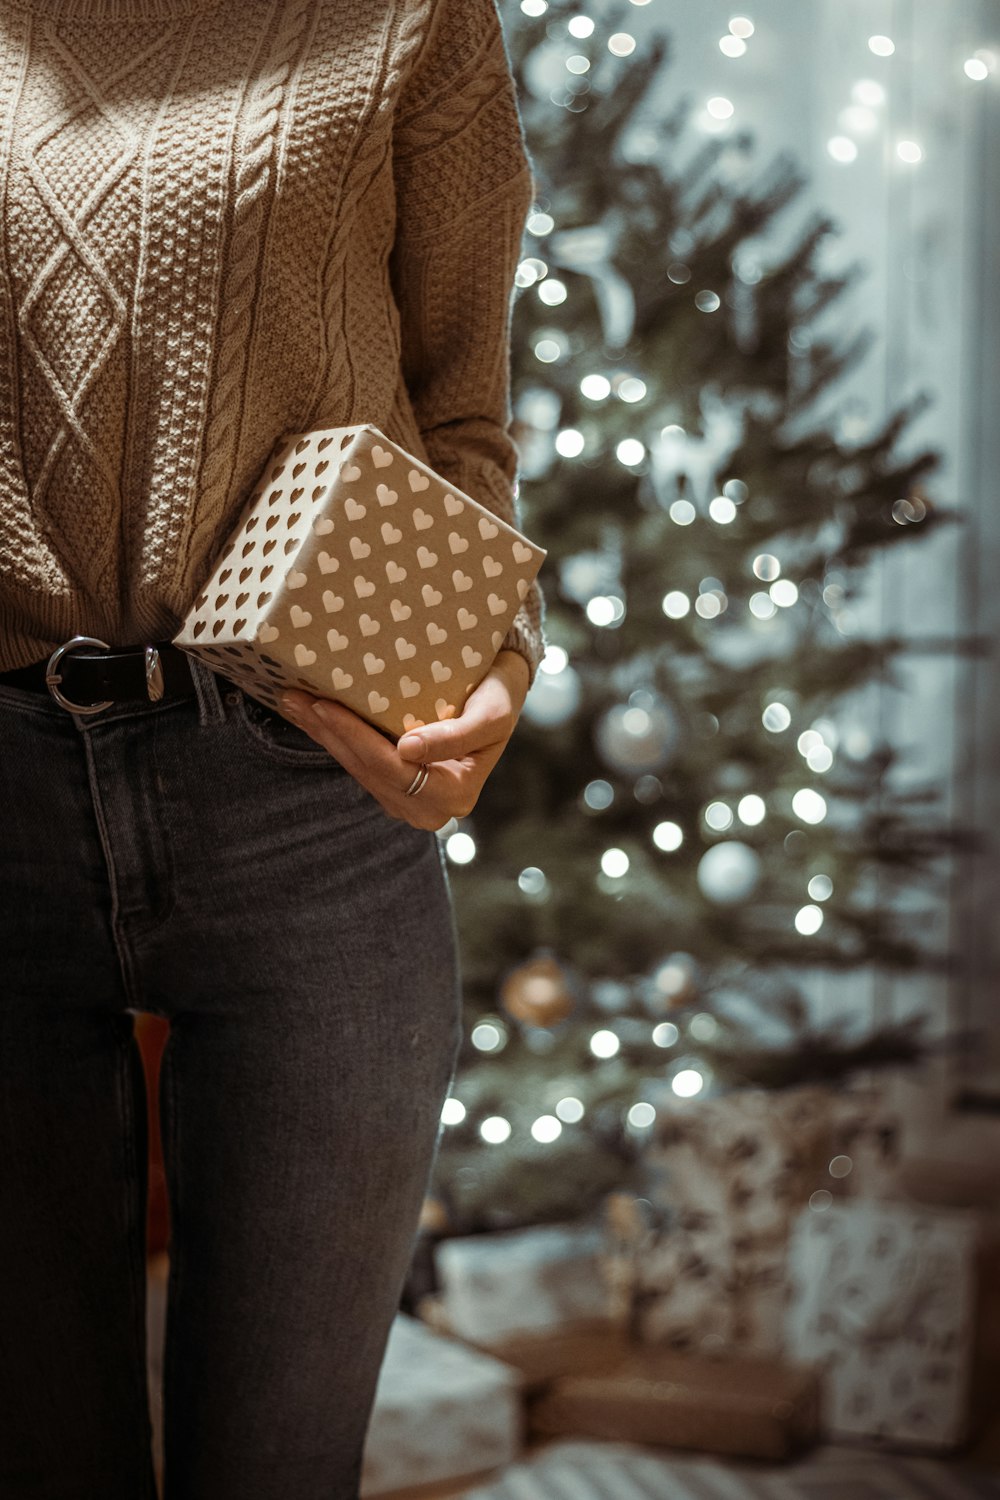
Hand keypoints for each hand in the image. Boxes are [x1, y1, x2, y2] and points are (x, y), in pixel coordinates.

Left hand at [279, 649, 530, 831]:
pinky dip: (335, 738)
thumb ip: (454, 735)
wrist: (501, 691)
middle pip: (367, 771)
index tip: (323, 705)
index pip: (391, 767)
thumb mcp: (490, 715)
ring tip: (293, 702)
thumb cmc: (500, 697)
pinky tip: (312, 716)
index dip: (355, 737)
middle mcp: (429, 808)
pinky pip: (359, 764)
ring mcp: (409, 801)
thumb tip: (406, 750)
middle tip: (293, 698)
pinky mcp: (394, 786)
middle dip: (329, 734)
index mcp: (454, 794)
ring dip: (324, 736)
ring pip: (357, 769)